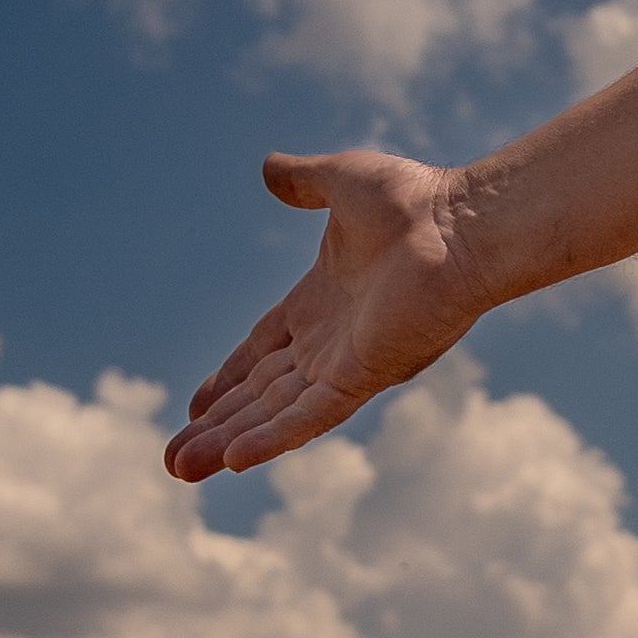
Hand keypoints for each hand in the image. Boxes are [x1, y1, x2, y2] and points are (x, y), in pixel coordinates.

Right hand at [168, 149, 493, 480]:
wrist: (464, 224)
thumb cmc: (417, 202)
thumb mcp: (342, 182)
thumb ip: (303, 181)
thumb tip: (268, 168)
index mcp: (320, 302)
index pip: (262, 351)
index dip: (228, 378)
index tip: (196, 405)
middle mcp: (331, 340)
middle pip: (260, 394)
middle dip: (216, 425)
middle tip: (173, 460)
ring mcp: (347, 362)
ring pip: (274, 413)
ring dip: (227, 441)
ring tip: (179, 470)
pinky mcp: (364, 375)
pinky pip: (309, 415)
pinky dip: (271, 437)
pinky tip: (232, 459)